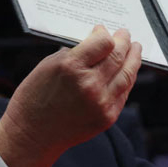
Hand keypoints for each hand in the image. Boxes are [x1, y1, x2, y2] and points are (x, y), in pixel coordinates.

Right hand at [0, 25, 141, 166]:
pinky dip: (127, 79)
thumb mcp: (48, 66)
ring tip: (135, 49)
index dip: (105, 34)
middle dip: (124, 42)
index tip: (102, 31)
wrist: (32, 135)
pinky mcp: (107, 117)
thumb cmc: (34, 98)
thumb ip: (74, 54)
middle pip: (118, 56)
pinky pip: (123, 93)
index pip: (103, 42)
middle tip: (125, 35)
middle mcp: (89, 85)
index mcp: (71, 67)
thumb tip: (94, 44)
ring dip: (133, 58)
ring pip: (127, 74)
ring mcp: (101, 103)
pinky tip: (127, 71)